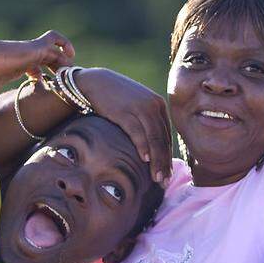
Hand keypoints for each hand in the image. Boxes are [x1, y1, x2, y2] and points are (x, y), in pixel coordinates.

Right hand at [0, 31, 75, 122]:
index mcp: (19, 66)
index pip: (36, 67)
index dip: (46, 77)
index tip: (50, 89)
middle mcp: (26, 57)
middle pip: (50, 59)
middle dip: (60, 70)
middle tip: (67, 84)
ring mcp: (32, 50)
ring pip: (56, 50)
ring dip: (66, 60)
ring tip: (71, 75)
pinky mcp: (35, 46)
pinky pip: (54, 38)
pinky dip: (65, 42)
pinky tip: (70, 54)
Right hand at [74, 67, 172, 184]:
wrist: (95, 82)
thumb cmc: (115, 98)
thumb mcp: (136, 107)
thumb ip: (146, 122)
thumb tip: (151, 147)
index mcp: (158, 105)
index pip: (166, 136)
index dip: (168, 156)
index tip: (168, 173)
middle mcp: (153, 105)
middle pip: (162, 139)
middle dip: (164, 162)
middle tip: (165, 181)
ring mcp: (140, 107)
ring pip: (153, 138)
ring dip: (156, 160)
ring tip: (157, 177)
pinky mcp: (125, 111)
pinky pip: (137, 132)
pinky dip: (142, 146)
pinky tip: (144, 160)